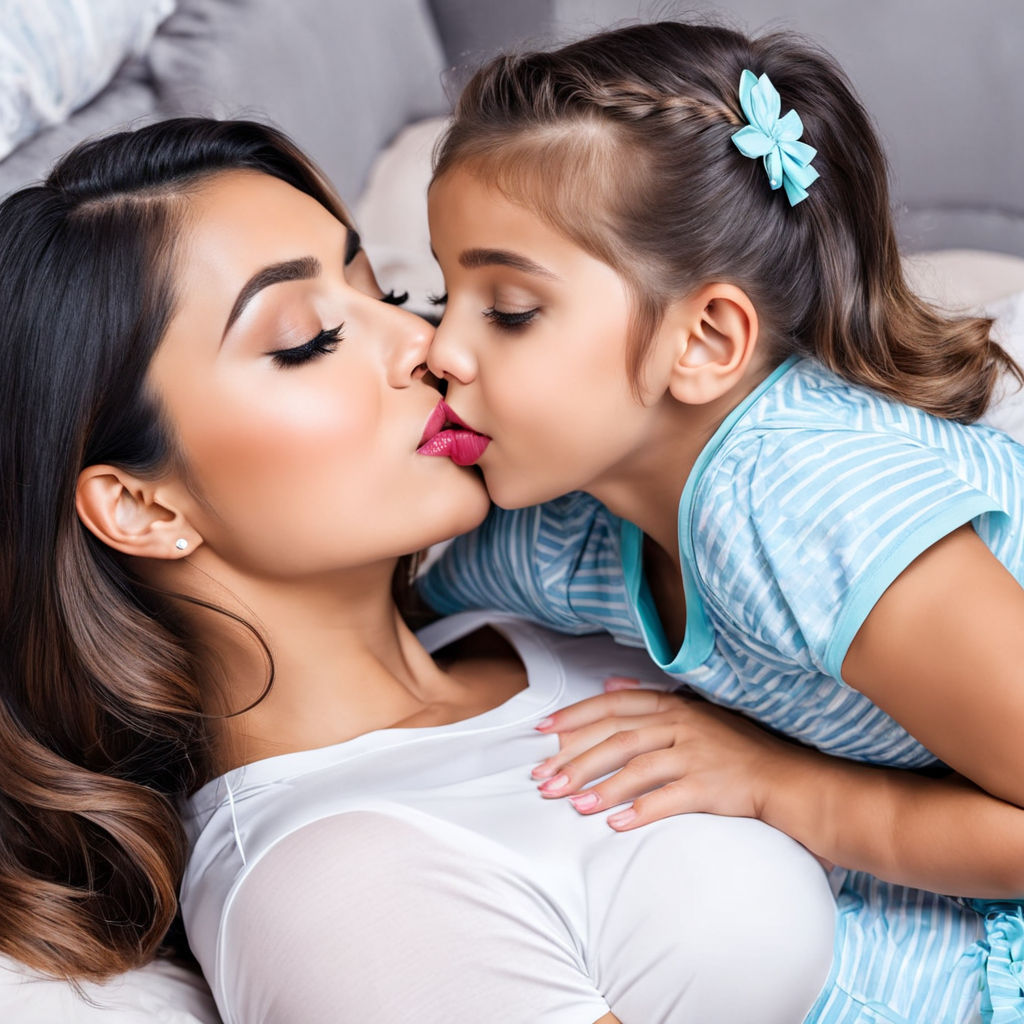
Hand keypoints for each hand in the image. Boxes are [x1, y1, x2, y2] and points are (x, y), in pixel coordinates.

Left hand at [531, 679, 791, 829]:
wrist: (784, 777)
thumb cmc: (734, 747)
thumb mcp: (693, 712)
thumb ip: (649, 700)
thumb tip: (608, 684)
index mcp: (671, 706)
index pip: (612, 707)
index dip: (574, 717)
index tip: (541, 732)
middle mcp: (679, 725)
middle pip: (616, 740)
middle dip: (575, 760)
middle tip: (543, 781)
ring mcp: (694, 755)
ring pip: (636, 768)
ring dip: (600, 789)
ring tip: (572, 806)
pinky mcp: (708, 786)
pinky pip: (667, 799)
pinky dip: (639, 812)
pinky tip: (615, 825)